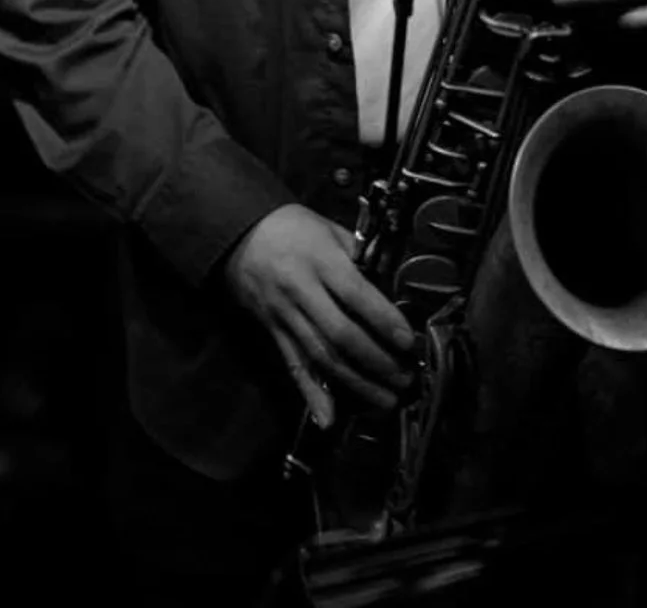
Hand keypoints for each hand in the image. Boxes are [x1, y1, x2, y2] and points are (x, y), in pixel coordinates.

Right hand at [223, 203, 416, 428]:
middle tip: (404, 377)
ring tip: (385, 400)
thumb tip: (393, 283)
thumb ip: (359, 256)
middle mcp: (301, 291)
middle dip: (376, 360)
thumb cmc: (292, 227)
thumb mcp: (329, 228)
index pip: (355, 294)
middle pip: (340, 333)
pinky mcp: (273, 333)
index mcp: (319, 259)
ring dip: (355, 383)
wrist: (238, 235)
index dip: (383, 320)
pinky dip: (311, 395)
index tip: (408, 341)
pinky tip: (328, 419)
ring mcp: (284, 316)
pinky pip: (294, 366)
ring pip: (321, 356)